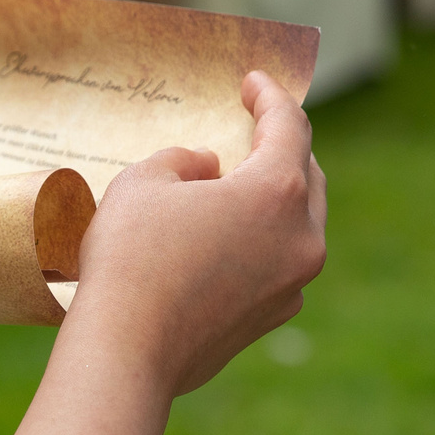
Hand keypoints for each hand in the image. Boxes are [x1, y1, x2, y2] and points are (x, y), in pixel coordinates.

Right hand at [64, 72, 327, 396]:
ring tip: (237, 185)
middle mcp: (301, 238)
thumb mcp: (145, 181)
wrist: (127, 352)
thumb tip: (209, 169)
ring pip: (298, 224)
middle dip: (282, 146)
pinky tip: (227, 240)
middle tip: (255, 129)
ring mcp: (293, 284)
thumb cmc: (131, 258)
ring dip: (275, 198)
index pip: (288, 126)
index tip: (253, 82)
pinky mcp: (272, 317)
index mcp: (277, 193)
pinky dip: (263, 241)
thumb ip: (185, 160)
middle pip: (307, 175)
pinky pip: (279, 263)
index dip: (270, 95)